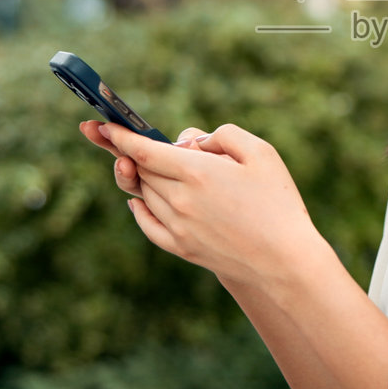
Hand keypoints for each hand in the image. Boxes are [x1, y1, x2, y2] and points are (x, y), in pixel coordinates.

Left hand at [94, 121, 326, 289]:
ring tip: (143, 164)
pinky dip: (139, 209)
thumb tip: (191, 142)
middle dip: (126, 152)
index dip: (120, 137)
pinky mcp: (181, 248)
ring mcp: (178, 227)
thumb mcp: (261, 153)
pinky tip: (139, 201)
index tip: (102, 127)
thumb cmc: (278, 202)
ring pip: (145, 193)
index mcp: (198, 172)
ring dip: (140, 176)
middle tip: (113, 139)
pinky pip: (148, 224)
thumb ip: (223, 135)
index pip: (144, 150)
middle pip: (142, 169)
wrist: (285, 262)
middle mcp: (180, 200)